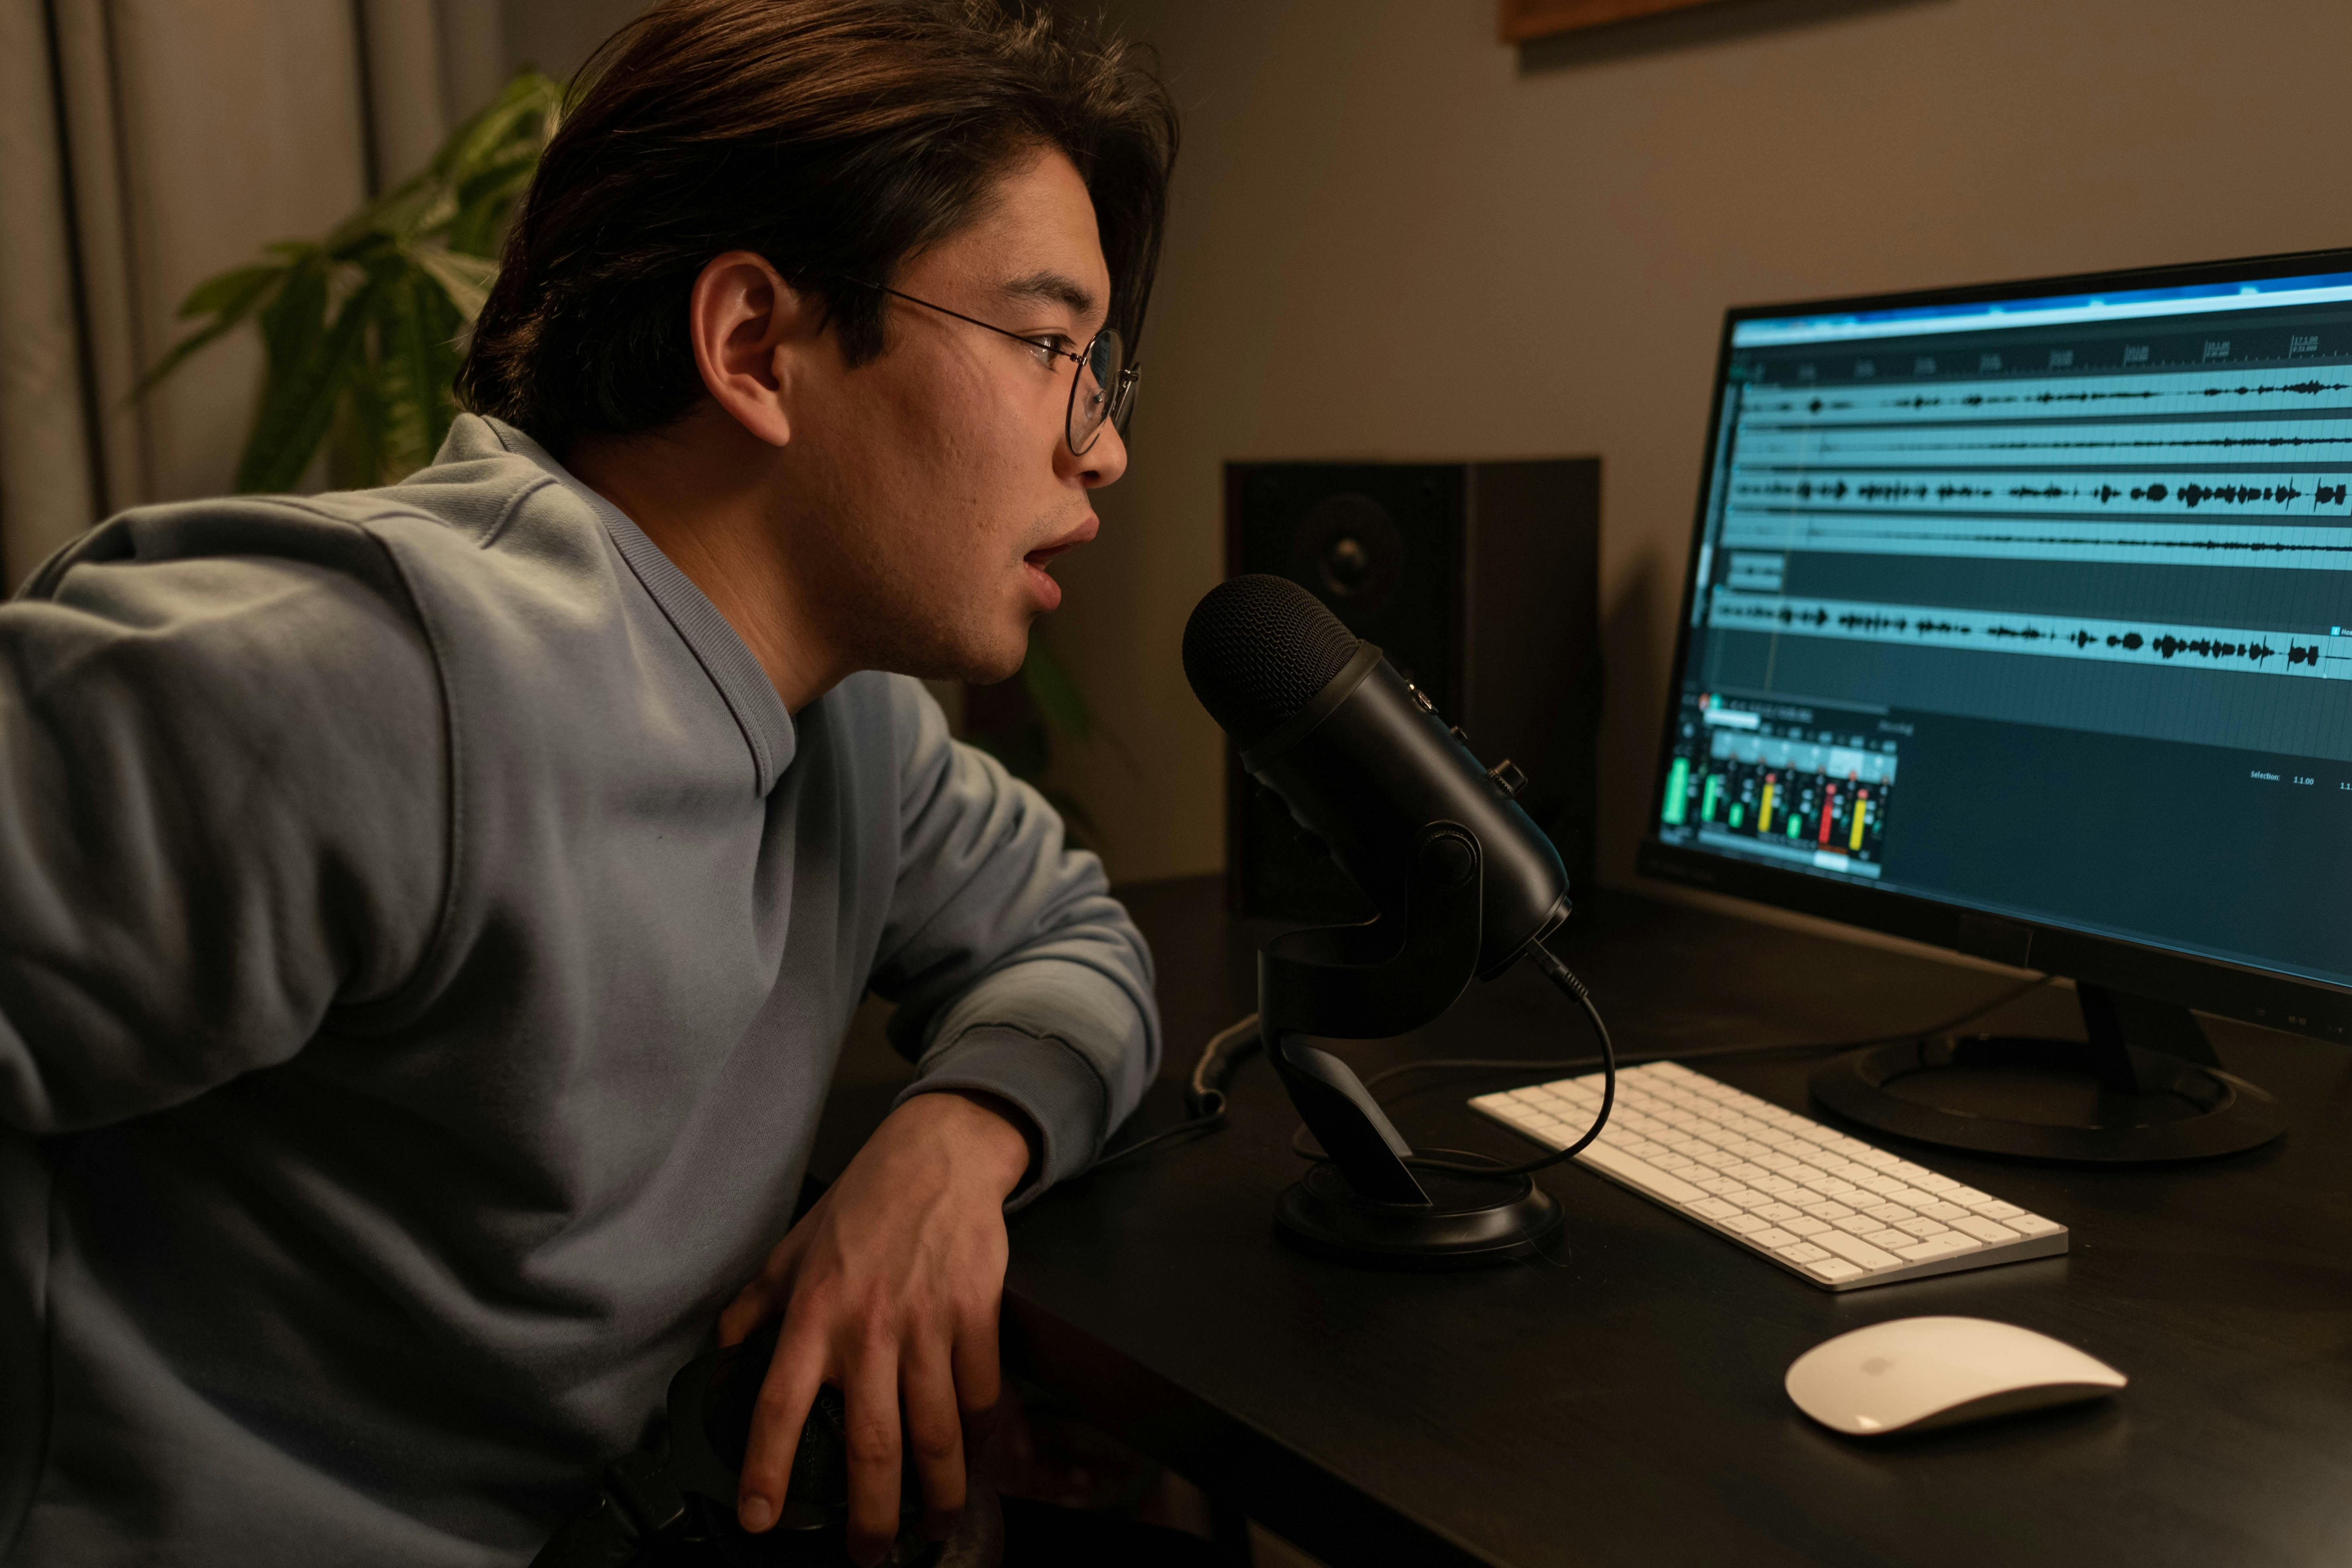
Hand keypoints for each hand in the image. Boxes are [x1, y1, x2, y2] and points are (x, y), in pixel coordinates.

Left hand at [718, 1089, 1033, 1564]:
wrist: (938, 1156)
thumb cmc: (861, 1203)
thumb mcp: (791, 1250)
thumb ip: (754, 1305)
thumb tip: (720, 1350)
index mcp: (813, 1317)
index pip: (778, 1407)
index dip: (766, 1470)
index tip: (760, 1518)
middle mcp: (868, 1329)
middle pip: (873, 1445)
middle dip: (872, 1516)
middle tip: (869, 1555)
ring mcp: (927, 1325)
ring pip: (936, 1431)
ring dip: (939, 1490)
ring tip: (935, 1523)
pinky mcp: (977, 1314)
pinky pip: (980, 1390)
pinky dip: (981, 1431)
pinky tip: (975, 1453)